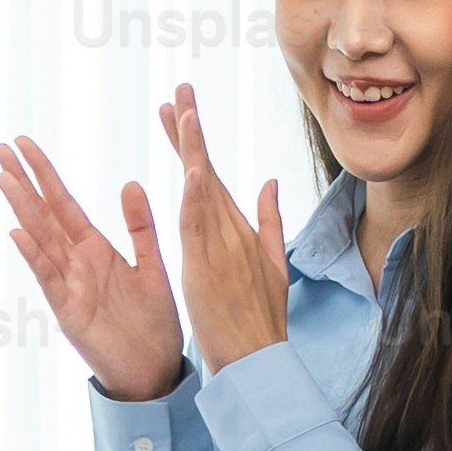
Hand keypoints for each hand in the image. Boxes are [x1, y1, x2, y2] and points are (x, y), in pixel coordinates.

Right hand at [0, 133, 188, 401]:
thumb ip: (140, 227)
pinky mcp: (69, 313)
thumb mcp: (151, 266)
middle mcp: (75, 263)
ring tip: (4, 177)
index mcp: (94, 249)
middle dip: (23, 181)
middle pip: (43, 214)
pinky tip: (18, 233)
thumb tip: (129, 183)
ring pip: (41, 240)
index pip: (62, 203)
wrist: (156, 371)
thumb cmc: (153, 323)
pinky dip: (34, 256)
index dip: (44, 173)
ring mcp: (68, 286)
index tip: (24, 143)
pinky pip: (50, 280)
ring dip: (23, 209)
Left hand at [155, 87, 294, 372]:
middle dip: (191, 129)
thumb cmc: (261, 321)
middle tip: (179, 89)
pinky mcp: (209, 268)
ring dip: (191, 149)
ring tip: (178, 111)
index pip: (210, 176)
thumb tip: (270, 180)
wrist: (260, 361)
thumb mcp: (272, 265)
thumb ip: (269, 220)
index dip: (194, 141)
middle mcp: (230, 231)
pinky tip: (191, 170)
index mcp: (238, 230)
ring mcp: (221, 248)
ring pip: (202, 189)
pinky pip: (199, 227)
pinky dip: (195, 198)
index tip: (181, 108)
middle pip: (205, 171)